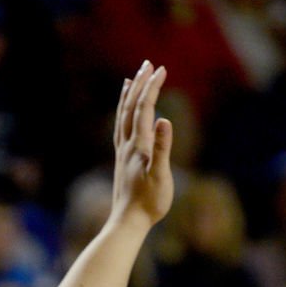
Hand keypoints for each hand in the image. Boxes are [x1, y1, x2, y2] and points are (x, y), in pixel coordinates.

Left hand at [110, 61, 172, 232]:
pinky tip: (125, 114)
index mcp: (139, 145)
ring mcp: (122, 152)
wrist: (128, 223)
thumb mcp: (161, 176)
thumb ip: (163, 148)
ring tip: (131, 79)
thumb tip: (165, 120)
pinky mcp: (122, 161)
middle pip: (131, 107)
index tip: (161, 69)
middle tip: (148, 64)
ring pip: (122, 117)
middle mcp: (127, 145)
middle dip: (140, 84)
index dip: (152, 87)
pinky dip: (123, 115)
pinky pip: (120, 130)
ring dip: (128, 96)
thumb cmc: (148, 203)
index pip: (145, 108)